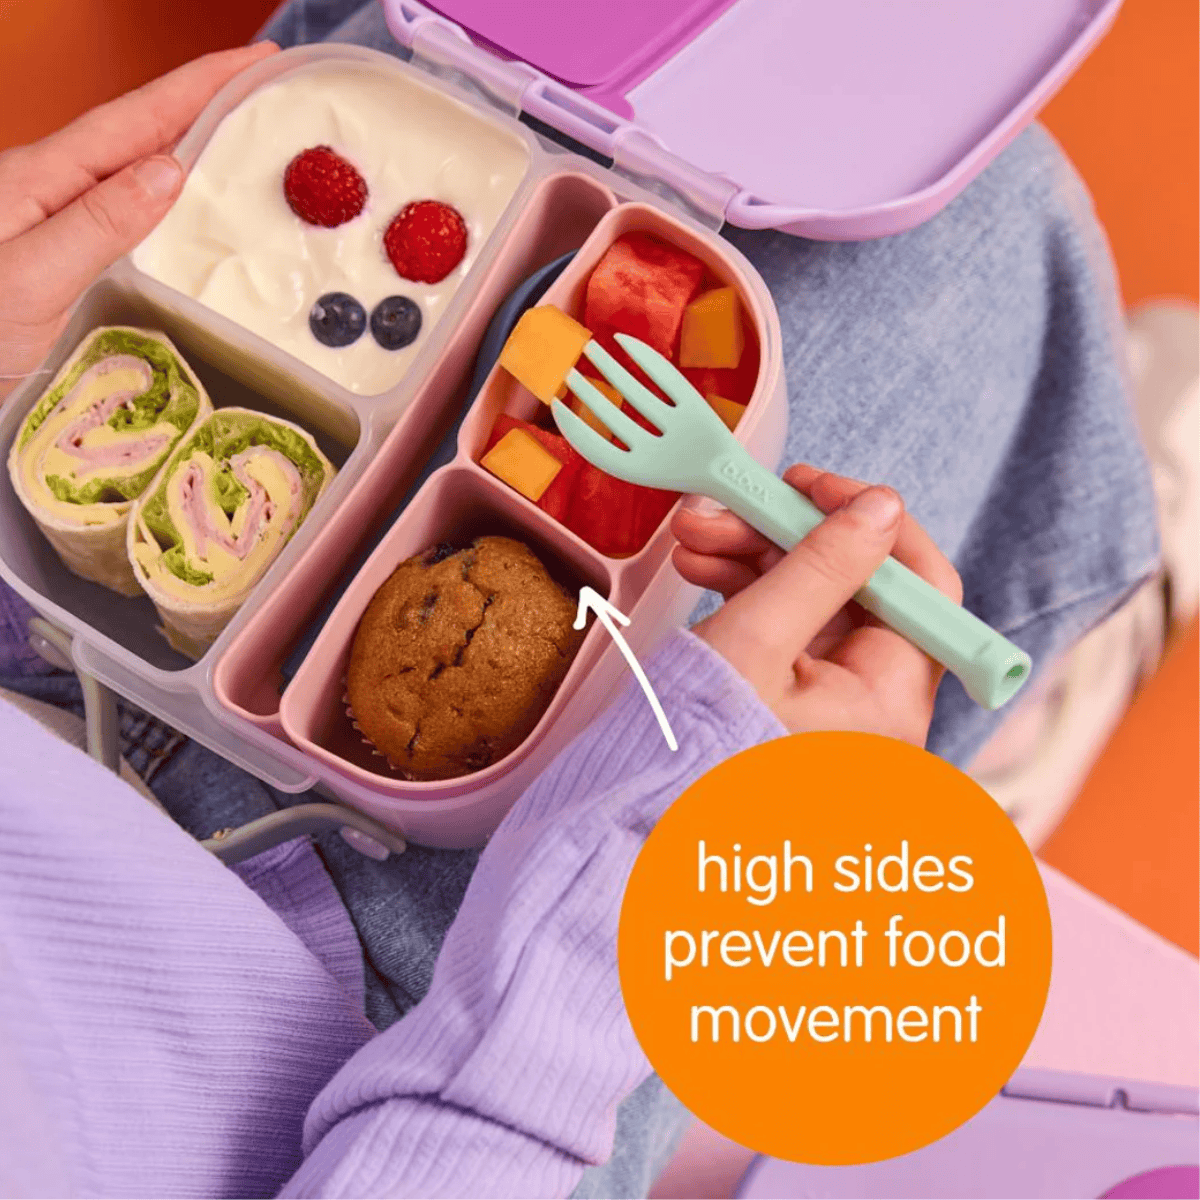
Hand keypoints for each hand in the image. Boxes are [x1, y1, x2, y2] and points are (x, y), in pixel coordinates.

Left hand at [0, 42, 277, 401]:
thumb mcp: (32, 276)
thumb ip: (99, 223)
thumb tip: (170, 170)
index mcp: (44, 178)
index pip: (137, 118)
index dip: (199, 85)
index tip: (256, 60)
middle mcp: (55, 191)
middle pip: (143, 133)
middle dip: (206, 105)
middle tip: (267, 90)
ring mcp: (61, 223)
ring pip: (141, 172)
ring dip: (196, 150)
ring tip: (246, 142)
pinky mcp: (68, 258)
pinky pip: (135, 216)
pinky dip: (177, 204)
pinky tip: (197, 213)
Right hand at [671, 465, 962, 744]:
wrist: (637, 829)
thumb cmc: (695, 754)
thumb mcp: (756, 641)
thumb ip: (821, 566)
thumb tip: (879, 506)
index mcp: (891, 701)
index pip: (920, 586)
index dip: (868, 523)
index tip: (807, 487)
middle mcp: (876, 708)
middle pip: (856, 589)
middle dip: (786, 538)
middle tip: (723, 508)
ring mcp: (836, 710)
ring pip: (815, 605)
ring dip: (757, 560)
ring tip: (693, 540)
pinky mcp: (798, 709)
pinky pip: (789, 634)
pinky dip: (749, 596)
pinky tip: (702, 571)